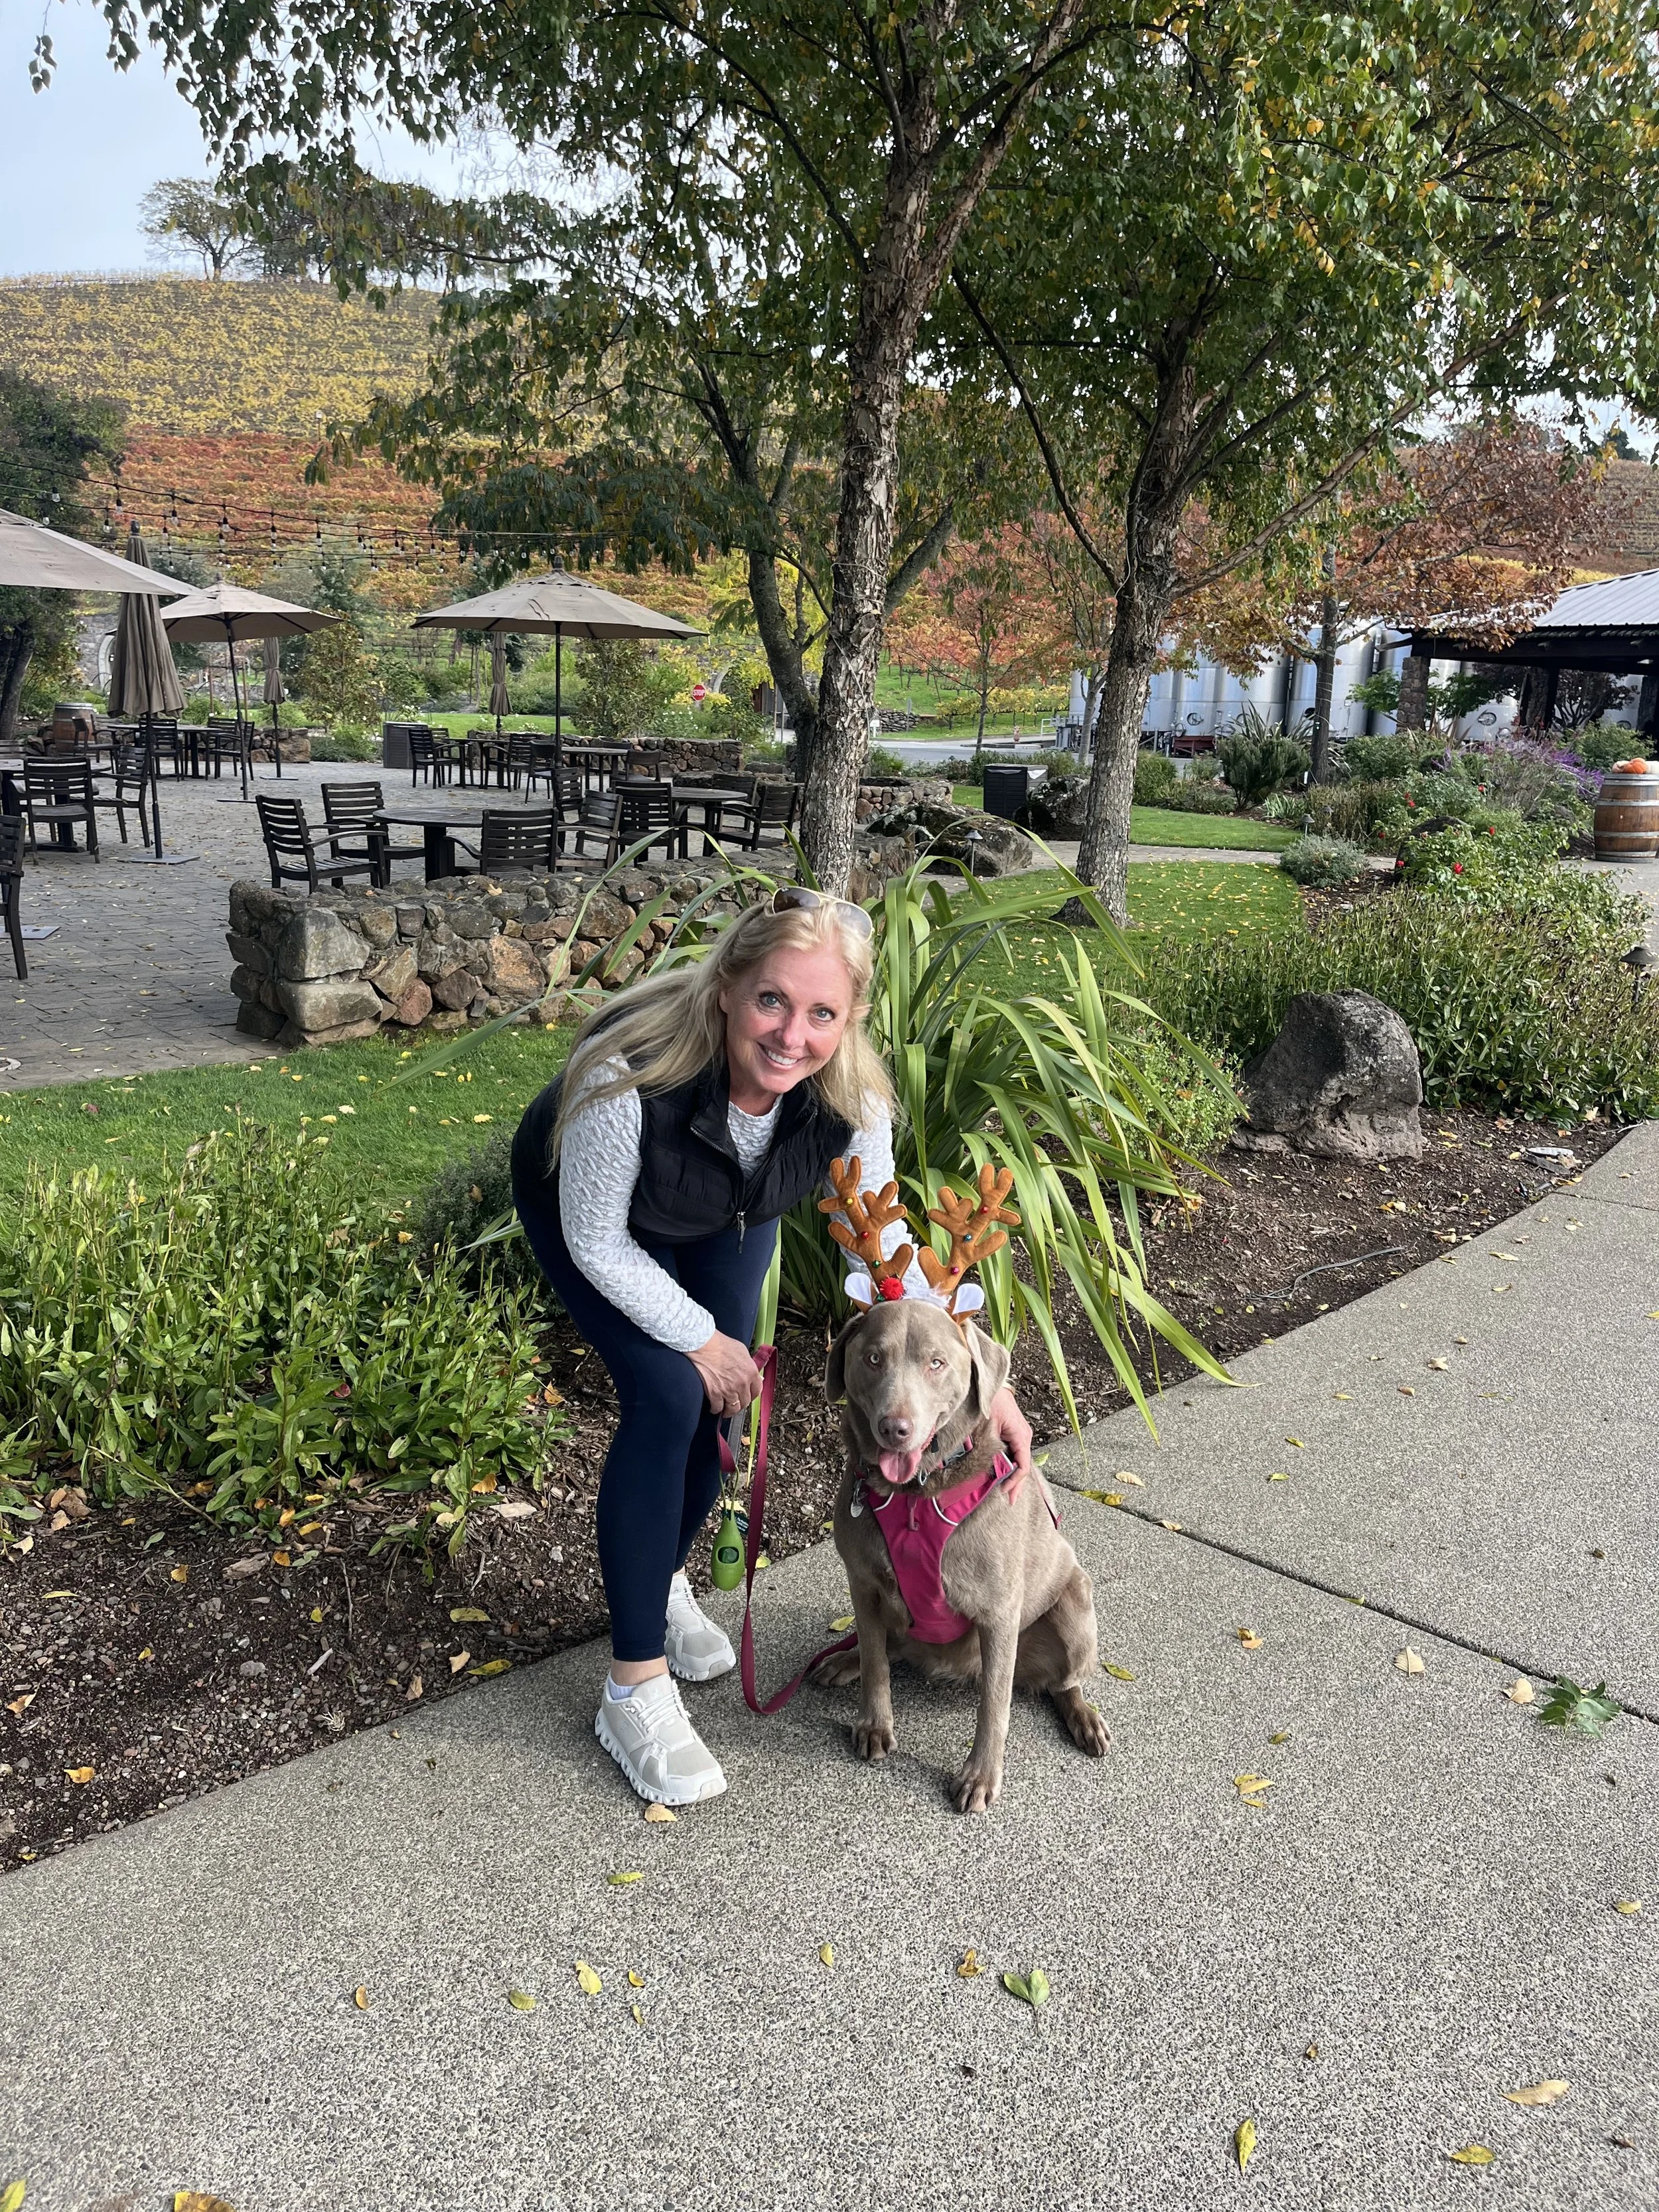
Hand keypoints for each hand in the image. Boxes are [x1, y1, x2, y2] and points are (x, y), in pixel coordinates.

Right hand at [688, 1329, 763, 1418]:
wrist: (705, 1345)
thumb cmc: (721, 1344)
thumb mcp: (742, 1351)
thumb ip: (749, 1365)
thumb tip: (754, 1375)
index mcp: (751, 1373)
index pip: (757, 1392)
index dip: (751, 1396)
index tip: (747, 1397)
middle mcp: (742, 1384)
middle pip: (745, 1402)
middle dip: (740, 1404)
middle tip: (735, 1403)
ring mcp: (729, 1390)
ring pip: (733, 1409)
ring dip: (729, 1411)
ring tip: (725, 1410)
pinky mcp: (715, 1394)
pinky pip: (717, 1408)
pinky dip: (716, 1409)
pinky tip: (714, 1407)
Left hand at [986, 1386, 1033, 1503]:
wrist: (989, 1383)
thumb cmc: (990, 1401)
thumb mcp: (988, 1425)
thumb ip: (991, 1446)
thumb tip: (990, 1466)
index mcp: (1021, 1435)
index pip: (1022, 1465)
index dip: (1015, 1481)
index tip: (1003, 1491)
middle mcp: (1024, 1436)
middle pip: (1023, 1466)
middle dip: (1017, 1484)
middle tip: (1009, 1500)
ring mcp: (1020, 1434)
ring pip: (1020, 1461)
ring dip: (1014, 1476)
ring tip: (1006, 1491)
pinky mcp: (1014, 1433)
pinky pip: (1015, 1453)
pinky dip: (1011, 1466)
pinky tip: (1005, 1475)